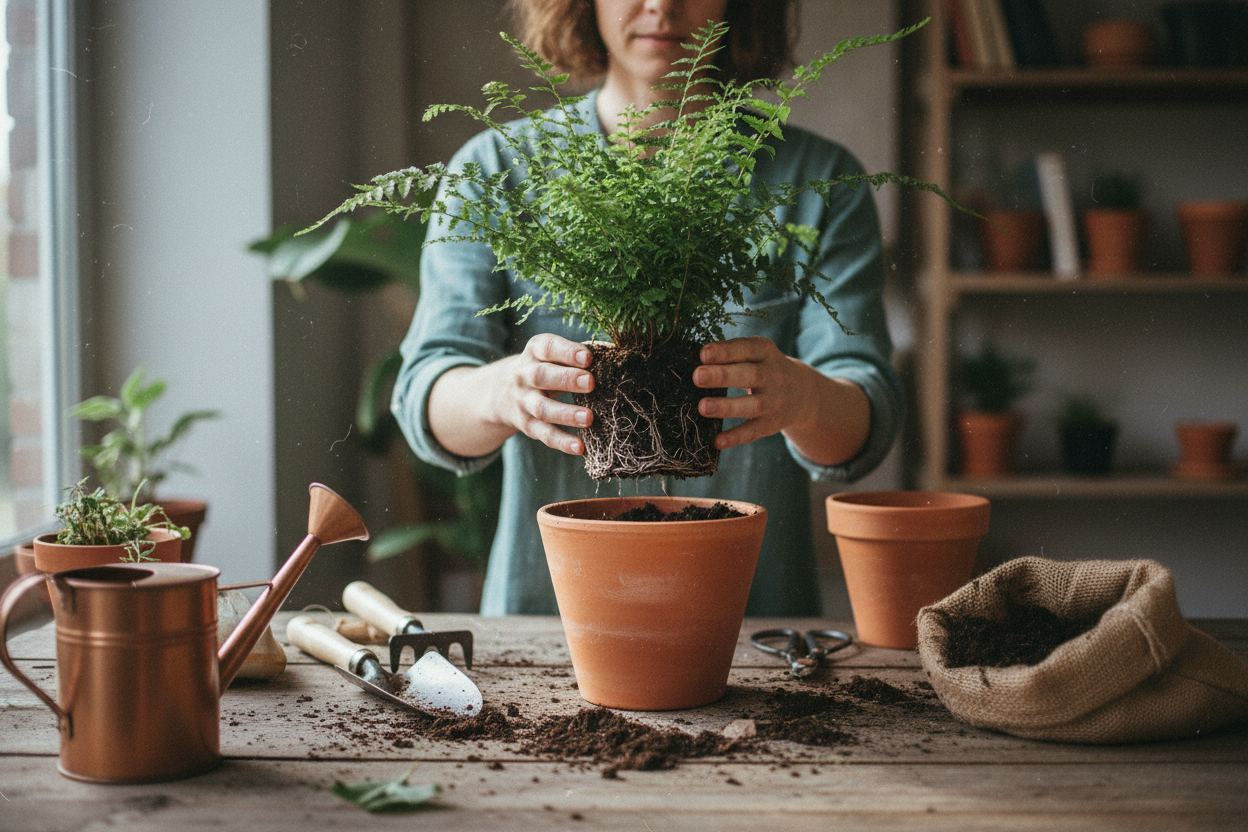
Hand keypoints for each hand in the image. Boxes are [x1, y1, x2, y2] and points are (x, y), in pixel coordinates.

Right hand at [427, 333, 594, 457]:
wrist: (500, 392)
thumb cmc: (542, 367)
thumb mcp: (549, 355)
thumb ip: (573, 356)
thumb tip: (610, 357)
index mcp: (534, 352)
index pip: (547, 348)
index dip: (567, 352)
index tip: (588, 357)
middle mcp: (524, 376)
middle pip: (541, 377)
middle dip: (566, 379)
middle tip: (590, 383)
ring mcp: (524, 402)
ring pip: (542, 409)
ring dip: (565, 414)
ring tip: (589, 418)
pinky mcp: (527, 425)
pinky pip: (544, 434)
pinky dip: (562, 442)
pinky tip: (580, 448)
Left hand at [693, 336, 868, 463]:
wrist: (803, 393)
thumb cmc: (765, 367)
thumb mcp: (756, 354)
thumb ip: (732, 353)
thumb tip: (699, 358)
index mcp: (766, 352)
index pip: (747, 349)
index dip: (726, 351)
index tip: (703, 354)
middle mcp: (773, 376)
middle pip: (749, 375)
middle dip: (723, 375)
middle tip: (697, 376)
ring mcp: (773, 402)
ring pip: (751, 405)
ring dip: (726, 406)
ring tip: (702, 407)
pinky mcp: (770, 424)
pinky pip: (752, 431)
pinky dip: (735, 437)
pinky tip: (717, 442)